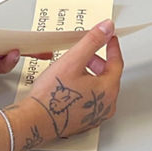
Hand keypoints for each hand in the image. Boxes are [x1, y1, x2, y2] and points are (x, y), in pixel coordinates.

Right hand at [16, 20, 122, 141]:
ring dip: (91, 75)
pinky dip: (85, 88)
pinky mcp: (84, 121)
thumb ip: (92, 41)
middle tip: (87, 53)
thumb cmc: (51, 96)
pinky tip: (70, 85)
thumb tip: (107, 28)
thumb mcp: (73, 60)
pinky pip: (91, 100)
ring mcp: (95, 116)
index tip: (109, 38)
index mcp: (108, 90)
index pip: (116, 63)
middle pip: (109, 76)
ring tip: (74, 68)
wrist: (35, 120)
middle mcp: (105, 106)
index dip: (112, 47)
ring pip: (100, 88)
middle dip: (98, 61)